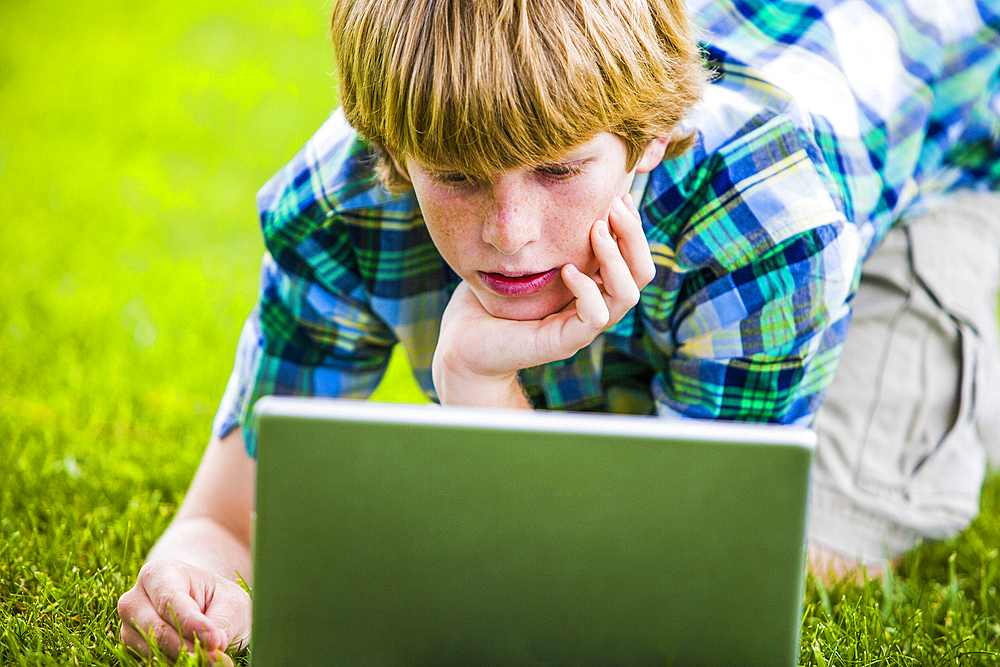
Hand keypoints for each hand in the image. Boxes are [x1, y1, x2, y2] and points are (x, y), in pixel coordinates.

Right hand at [118, 558, 250, 664]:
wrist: (205, 607)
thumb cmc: (218, 598)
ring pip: (151, 650)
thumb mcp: (232, 602)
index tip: (216, 641)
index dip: (192, 624)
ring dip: (183, 659)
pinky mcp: (131, 649)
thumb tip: (214, 646)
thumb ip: (223, 621)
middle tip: (217, 657)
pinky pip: (149, 663)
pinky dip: (174, 665)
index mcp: (159, 573)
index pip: (170, 601)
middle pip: (155, 628)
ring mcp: (129, 626)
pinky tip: (196, 663)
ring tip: (212, 659)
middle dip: (188, 646)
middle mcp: (135, 599)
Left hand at [433, 193, 653, 405]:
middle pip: (641, 274)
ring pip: (627, 295)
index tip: (620, 195)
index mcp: (593, 286)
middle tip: (614, 205)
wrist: (465, 340)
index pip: (633, 257)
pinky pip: (595, 317)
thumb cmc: (493, 295)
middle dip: (633, 236)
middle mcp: (595, 306)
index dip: (633, 226)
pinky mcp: (564, 342)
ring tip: (595, 229)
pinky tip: (566, 269)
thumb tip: (564, 186)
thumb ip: (552, 232)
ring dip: (616, 258)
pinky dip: (587, 290)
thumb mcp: (528, 256)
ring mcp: (582, 327)